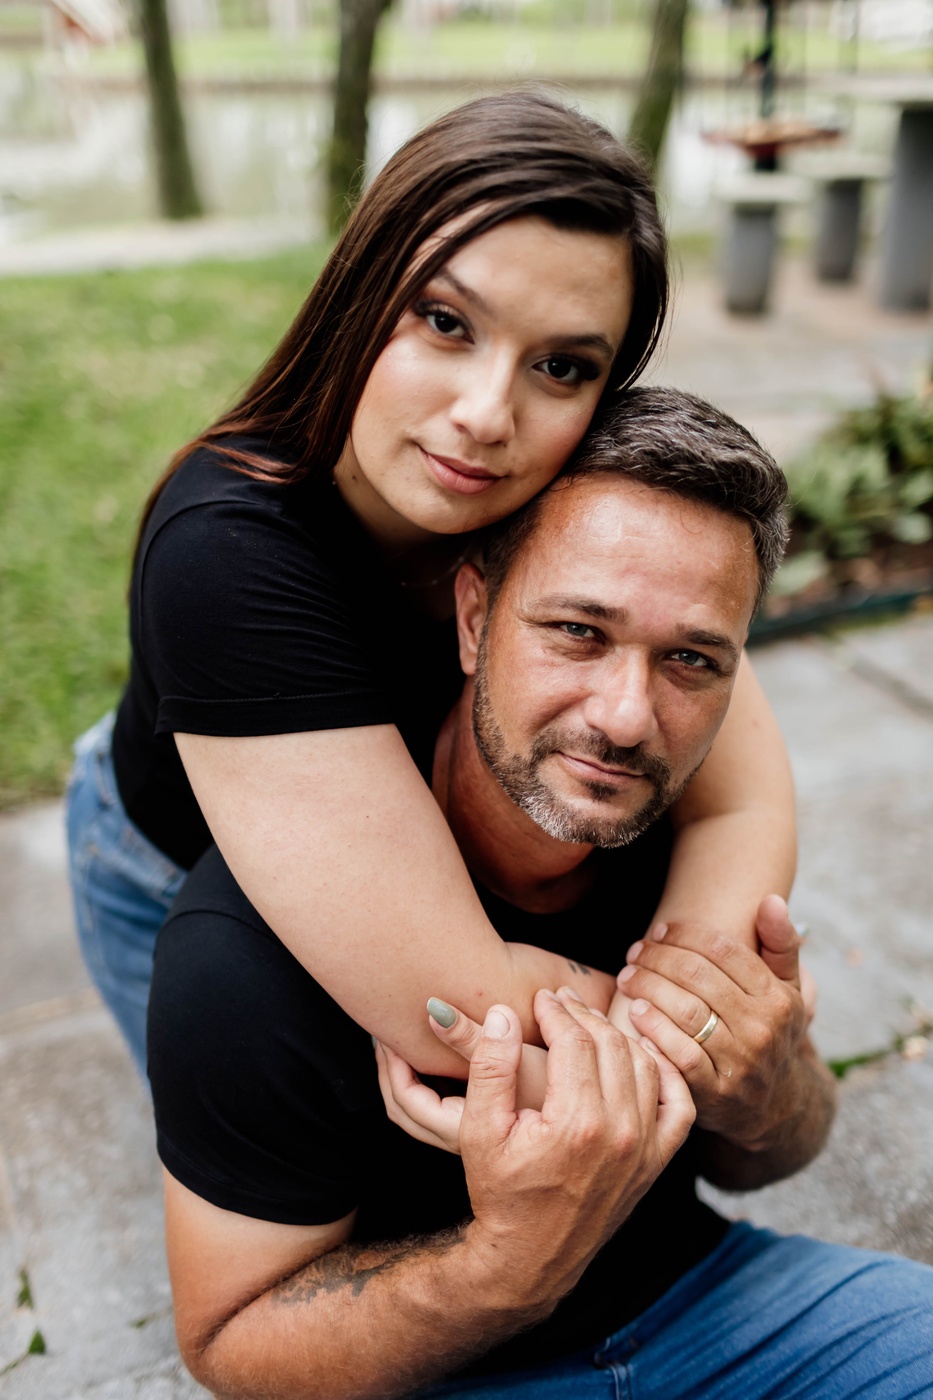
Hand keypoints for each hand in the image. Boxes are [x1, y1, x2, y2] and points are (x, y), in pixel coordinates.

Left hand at [375, 998, 551, 1149]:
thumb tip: (432, 1008)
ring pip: (425, 1111)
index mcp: (460, 1129)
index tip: (385, 1033)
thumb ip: (474, 1041)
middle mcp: (462, 1137)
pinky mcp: (490, 1127)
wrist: (596, 1144)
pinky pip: (445, 1107)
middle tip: (384, 1033)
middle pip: (407, 1109)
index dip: (391, 1067)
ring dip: (412, 1075)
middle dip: (393, 1071)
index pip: (405, 1102)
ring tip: (407, 1040)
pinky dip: (435, 1081)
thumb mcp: (520, 1068)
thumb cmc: (561, 1106)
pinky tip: (448, 1055)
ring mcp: (475, 1135)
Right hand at [459, 993, 694, 1307]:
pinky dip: (667, 1073)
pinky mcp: (655, 1164)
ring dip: (620, 1035)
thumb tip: (505, 1014)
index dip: (556, 1011)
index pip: (576, 1041)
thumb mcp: (479, 1129)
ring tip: (590, 1023)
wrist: (529, 1258)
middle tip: (560, 1003)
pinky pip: (679, 1105)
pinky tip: (643, 1054)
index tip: (540, 999)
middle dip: (584, 1016)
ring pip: (646, 1066)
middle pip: (612, 1045)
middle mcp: (620, 1134)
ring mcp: (645, 1150)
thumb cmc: (499, 1192)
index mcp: (577, 1124)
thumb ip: (490, 1067)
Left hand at [617, 896, 807, 1146]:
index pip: (722, 949)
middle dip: (657, 957)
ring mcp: (741, 1063)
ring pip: (684, 1011)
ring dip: (647, 987)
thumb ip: (781, 944)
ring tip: (627, 977)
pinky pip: (679, 1054)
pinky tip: (634, 1013)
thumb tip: (770, 900)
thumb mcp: (787, 990)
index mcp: (778, 997)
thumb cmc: (769, 1032)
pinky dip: (653, 1030)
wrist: (772, 1107)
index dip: (683, 934)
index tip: (658, 930)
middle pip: (697, 976)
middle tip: (634, 952)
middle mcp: (763, 1029)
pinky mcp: (716, 1093)